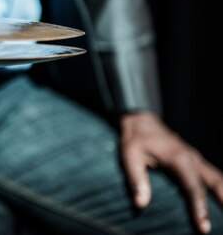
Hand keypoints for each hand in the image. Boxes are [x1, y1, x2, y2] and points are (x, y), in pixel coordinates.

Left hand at [121, 111, 222, 232]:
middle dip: (222, 202)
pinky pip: (213, 175)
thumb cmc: (135, 139)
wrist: (141, 121)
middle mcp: (192, 158)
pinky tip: (221, 199)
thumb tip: (140, 204)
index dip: (199, 208)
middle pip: (215, 183)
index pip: (193, 187)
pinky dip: (220, 187)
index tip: (203, 226)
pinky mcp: (194, 160)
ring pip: (218, 178)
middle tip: (221, 224)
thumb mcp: (130, 157)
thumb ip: (136, 180)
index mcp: (178, 158)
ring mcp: (195, 158)